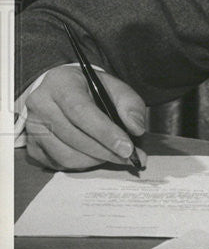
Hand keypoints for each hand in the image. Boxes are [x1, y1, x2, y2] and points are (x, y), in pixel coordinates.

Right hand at [24, 65, 147, 170]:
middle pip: (74, 136)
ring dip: (96, 160)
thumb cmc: (91, 90)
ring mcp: (33, 127)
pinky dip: (83, 164)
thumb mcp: (114, 87)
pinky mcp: (32, 146)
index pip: (81, 111)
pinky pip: (60, 163)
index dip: (105, 132)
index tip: (127, 147)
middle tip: (129, 157)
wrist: (64, 91)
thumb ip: (130, 104)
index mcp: (61, 84)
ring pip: (67, 155)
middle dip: (106, 151)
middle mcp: (41, 104)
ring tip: (114, 155)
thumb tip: (136, 128)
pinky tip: (96, 155)